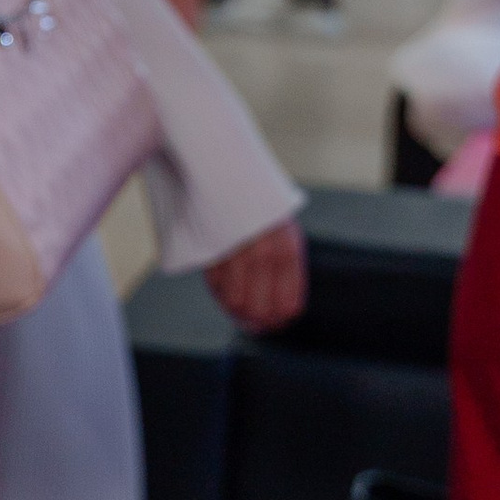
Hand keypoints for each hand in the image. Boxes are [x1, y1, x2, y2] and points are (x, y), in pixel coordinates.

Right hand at [205, 217, 306, 331]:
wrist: (231, 177)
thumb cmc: (263, 212)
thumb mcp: (286, 235)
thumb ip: (288, 271)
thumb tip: (282, 311)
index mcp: (287, 250)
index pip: (288, 305)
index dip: (282, 319)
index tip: (278, 321)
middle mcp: (262, 254)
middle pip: (261, 311)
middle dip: (260, 322)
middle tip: (259, 322)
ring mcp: (235, 253)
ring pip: (236, 304)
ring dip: (239, 313)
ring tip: (242, 312)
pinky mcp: (211, 251)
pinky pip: (216, 289)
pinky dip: (221, 297)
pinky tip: (228, 294)